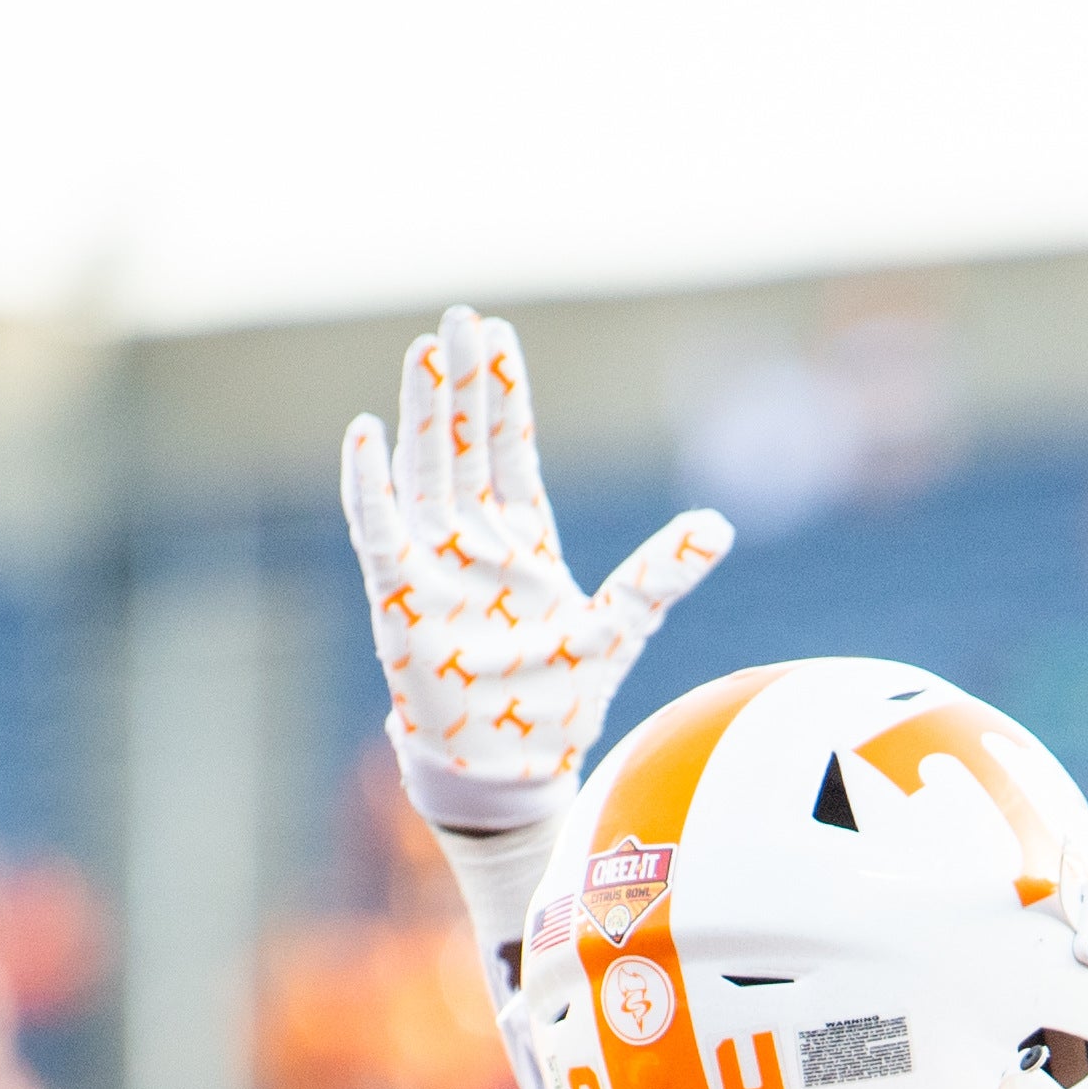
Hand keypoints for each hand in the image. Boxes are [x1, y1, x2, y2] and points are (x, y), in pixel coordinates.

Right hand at [338, 304, 731, 830]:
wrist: (510, 771)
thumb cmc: (558, 703)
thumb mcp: (621, 627)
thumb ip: (663, 572)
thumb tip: (720, 524)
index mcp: (524, 544)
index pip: (510, 451)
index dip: (505, 395)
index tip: (499, 334)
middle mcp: (473, 544)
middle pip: (465, 446)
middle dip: (463, 384)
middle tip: (459, 317)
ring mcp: (433, 565)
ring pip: (426, 471)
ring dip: (425, 414)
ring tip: (425, 352)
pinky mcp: (399, 595)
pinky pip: (378, 527)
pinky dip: (370, 482)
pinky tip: (367, 431)